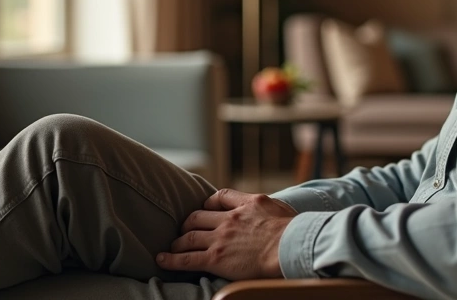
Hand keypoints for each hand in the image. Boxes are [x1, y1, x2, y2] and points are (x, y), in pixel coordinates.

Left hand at [157, 188, 296, 279]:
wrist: (291, 246)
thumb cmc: (294, 232)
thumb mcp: (281, 208)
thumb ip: (268, 208)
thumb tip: (271, 212)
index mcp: (247, 203)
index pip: (221, 196)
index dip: (209, 203)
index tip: (206, 210)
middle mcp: (230, 218)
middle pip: (198, 216)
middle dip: (188, 223)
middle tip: (184, 231)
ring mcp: (221, 237)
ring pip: (189, 236)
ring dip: (178, 242)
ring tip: (173, 248)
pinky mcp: (216, 258)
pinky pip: (187, 258)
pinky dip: (171, 259)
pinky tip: (162, 260)